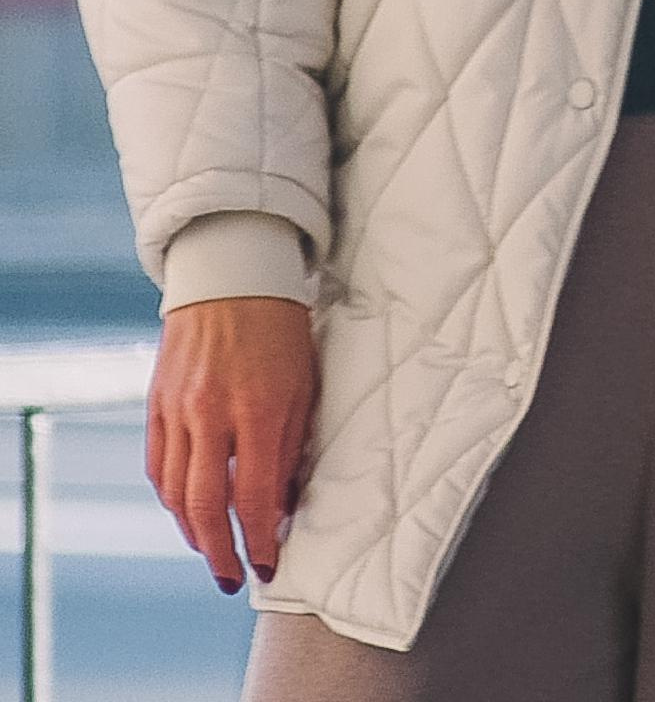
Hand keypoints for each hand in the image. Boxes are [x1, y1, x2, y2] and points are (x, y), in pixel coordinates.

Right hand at [149, 298, 316, 593]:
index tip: (267, 566)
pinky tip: (187, 510)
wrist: (232, 271)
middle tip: (233, 578)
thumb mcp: (303, 382)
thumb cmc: (280, 326)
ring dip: (193, 532)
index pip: (252, 496)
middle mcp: (212, 413)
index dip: (259, 540)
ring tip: (213, 549)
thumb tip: (280, 507)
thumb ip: (290, 448)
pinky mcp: (156, 402)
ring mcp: (178, 409)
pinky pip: (158, 467)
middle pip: (205, 507)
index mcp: (258, 408)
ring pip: (176, 493)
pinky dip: (171, 497)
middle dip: (220, 553)